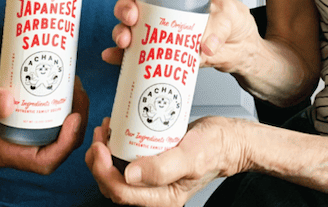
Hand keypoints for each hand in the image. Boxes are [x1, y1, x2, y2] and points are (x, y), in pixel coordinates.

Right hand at [0, 67, 88, 174]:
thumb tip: (8, 104)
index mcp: (7, 152)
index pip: (45, 161)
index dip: (66, 144)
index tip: (74, 117)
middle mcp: (21, 147)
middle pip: (60, 147)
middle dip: (77, 123)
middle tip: (79, 93)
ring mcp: (27, 135)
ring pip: (61, 132)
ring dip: (75, 110)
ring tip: (76, 85)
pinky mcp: (32, 121)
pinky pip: (55, 119)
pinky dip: (66, 103)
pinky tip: (68, 83)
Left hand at [86, 116, 242, 205]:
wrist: (228, 138)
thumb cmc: (215, 149)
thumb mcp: (191, 156)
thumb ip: (162, 169)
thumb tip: (130, 175)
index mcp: (162, 198)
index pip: (121, 192)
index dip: (103, 171)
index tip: (100, 147)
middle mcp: (154, 191)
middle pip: (114, 184)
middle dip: (99, 162)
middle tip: (99, 136)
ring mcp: (153, 177)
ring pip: (117, 171)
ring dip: (106, 153)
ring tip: (106, 130)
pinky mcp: (153, 162)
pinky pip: (127, 159)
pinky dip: (118, 146)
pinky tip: (118, 129)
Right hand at [101, 0, 261, 74]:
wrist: (241, 52)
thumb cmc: (234, 24)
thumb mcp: (231, 16)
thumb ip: (219, 26)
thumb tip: (205, 45)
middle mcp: (162, 9)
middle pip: (133, 2)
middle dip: (125, 8)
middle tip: (132, 18)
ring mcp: (158, 32)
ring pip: (130, 28)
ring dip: (121, 33)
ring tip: (126, 42)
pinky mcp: (158, 54)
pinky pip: (134, 56)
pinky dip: (120, 57)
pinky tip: (114, 58)